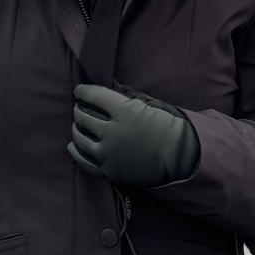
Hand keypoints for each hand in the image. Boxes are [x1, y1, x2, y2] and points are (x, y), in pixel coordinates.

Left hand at [69, 83, 199, 187]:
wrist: (182, 159)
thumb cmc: (169, 127)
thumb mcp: (150, 104)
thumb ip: (127, 95)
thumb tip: (110, 83)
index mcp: (123, 111)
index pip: (93, 96)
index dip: (83, 91)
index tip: (79, 91)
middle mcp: (112, 132)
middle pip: (83, 116)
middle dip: (79, 109)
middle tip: (80, 107)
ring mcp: (109, 154)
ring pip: (80, 138)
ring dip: (76, 128)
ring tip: (78, 125)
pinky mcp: (109, 171)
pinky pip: (84, 161)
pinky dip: (76, 151)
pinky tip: (73, 145)